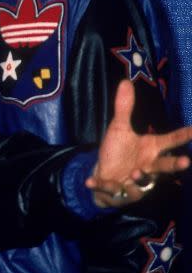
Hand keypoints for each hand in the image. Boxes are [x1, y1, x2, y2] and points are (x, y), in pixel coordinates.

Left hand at [87, 79, 191, 207]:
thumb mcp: (119, 128)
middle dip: (175, 165)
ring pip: (142, 182)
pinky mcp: (119, 192)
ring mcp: (135, 182)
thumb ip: (124, 108)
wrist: (102, 175)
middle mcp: (148, 167)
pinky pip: (112, 190)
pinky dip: (102, 186)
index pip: (171, 141)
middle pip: (165, 166)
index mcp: (151, 149)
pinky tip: (90, 181)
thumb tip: (126, 81)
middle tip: (186, 161)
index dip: (185, 135)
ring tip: (134, 173)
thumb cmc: (117, 152)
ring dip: (140, 178)